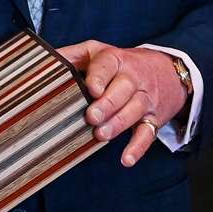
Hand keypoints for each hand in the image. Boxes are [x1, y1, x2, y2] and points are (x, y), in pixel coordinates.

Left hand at [57, 40, 187, 167]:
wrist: (168, 72)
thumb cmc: (121, 64)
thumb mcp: (98, 52)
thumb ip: (72, 56)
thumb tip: (45, 62)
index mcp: (116, 60)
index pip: (108, 65)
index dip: (100, 77)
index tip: (91, 89)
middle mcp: (133, 78)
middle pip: (124, 88)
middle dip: (108, 104)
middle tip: (92, 116)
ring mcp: (145, 98)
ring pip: (135, 109)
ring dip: (118, 124)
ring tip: (101, 135)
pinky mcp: (153, 118)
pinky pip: (148, 133)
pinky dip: (138, 147)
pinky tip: (126, 159)